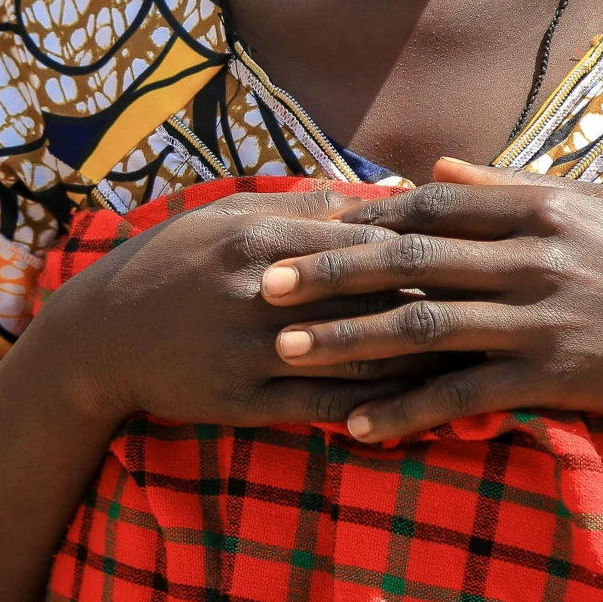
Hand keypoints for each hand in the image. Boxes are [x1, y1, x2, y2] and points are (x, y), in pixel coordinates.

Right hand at [36, 186, 463, 432]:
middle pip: (368, 295)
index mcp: (261, 238)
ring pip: (355, 354)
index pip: (363, 239)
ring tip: (482, 358)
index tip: (481, 248)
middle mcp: (260, 292)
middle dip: (440, 300)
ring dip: (420, 359)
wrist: (100, 335)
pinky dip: (374, 409)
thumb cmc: (174, 263)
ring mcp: (253, 351)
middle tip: (502, 303)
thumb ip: (301, 204)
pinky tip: (419, 411)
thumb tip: (374, 190)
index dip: (427, 244)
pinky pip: (322, 407)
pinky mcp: (245, 402)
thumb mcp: (228, 216)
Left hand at [256, 159, 602, 443]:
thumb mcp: (590, 205)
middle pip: (409, 259)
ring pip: (423, 324)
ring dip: (348, 339)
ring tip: (287, 351)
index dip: (362, 216)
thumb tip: (436, 165)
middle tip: (266, 283)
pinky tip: (359, 425)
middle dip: (329, 270)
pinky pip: (463, 394)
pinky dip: (407, 409)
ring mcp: (540, 317)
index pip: (429, 206)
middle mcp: (531, 256)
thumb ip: (508, 187)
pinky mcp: (552, 375)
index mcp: (537, 207)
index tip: (306, 222)